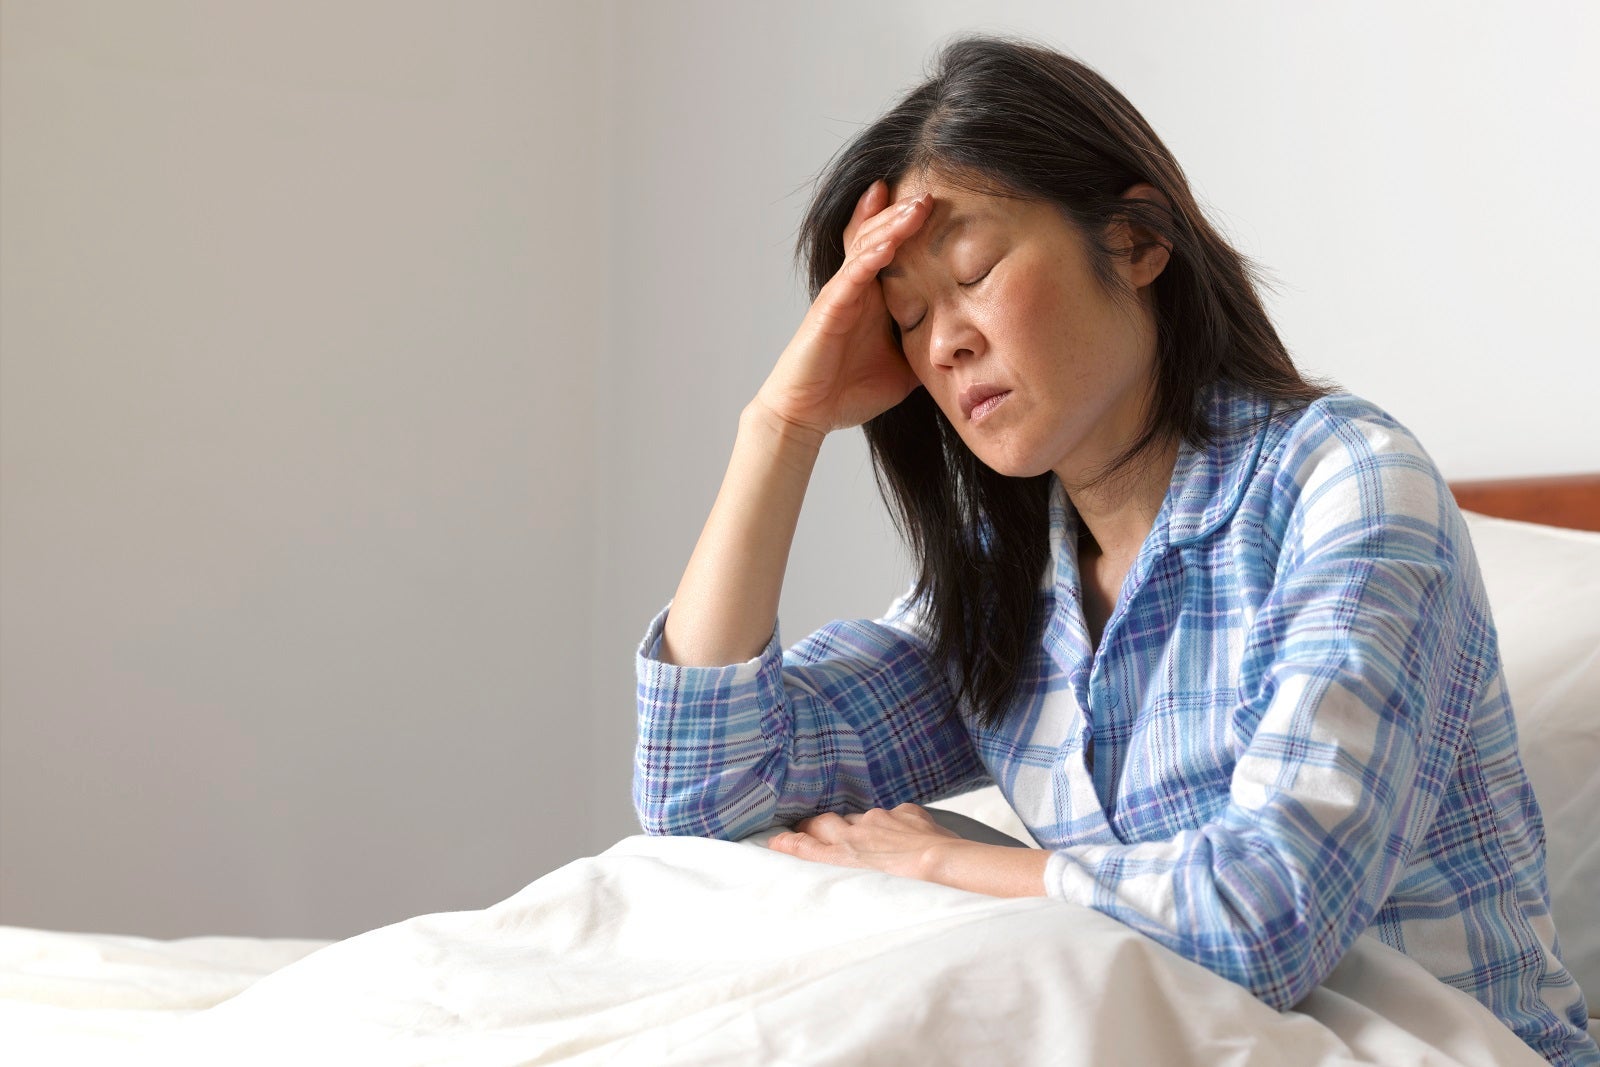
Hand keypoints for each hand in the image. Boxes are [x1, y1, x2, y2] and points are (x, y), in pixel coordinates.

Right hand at [752, 181, 931, 441]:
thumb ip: (927, 351)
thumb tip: (965, 350)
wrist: (808, 416)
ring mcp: (840, 295)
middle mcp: (855, 289)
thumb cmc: (848, 392)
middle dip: (904, 213)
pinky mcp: (828, 310)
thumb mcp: (904, 370)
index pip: (890, 249)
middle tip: (932, 191)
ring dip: (892, 224)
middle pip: (878, 236)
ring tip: (918, 204)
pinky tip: (888, 241)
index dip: (909, 226)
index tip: (939, 207)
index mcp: (872, 298)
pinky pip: (851, 275)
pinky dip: (870, 256)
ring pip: (866, 247)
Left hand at [769, 803, 1049, 896]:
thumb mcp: (942, 835)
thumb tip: (928, 837)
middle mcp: (874, 822)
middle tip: (807, 831)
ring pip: (822, 829)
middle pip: (840, 819)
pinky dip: (791, 847)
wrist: (946, 863)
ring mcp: (856, 836)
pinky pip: (810, 849)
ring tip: (785, 839)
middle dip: (823, 825)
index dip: (853, 827)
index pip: (868, 820)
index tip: (842, 830)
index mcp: (899, 817)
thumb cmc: (955, 856)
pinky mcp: (843, 855)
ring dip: (806, 835)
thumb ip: (926, 832)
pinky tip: (774, 845)